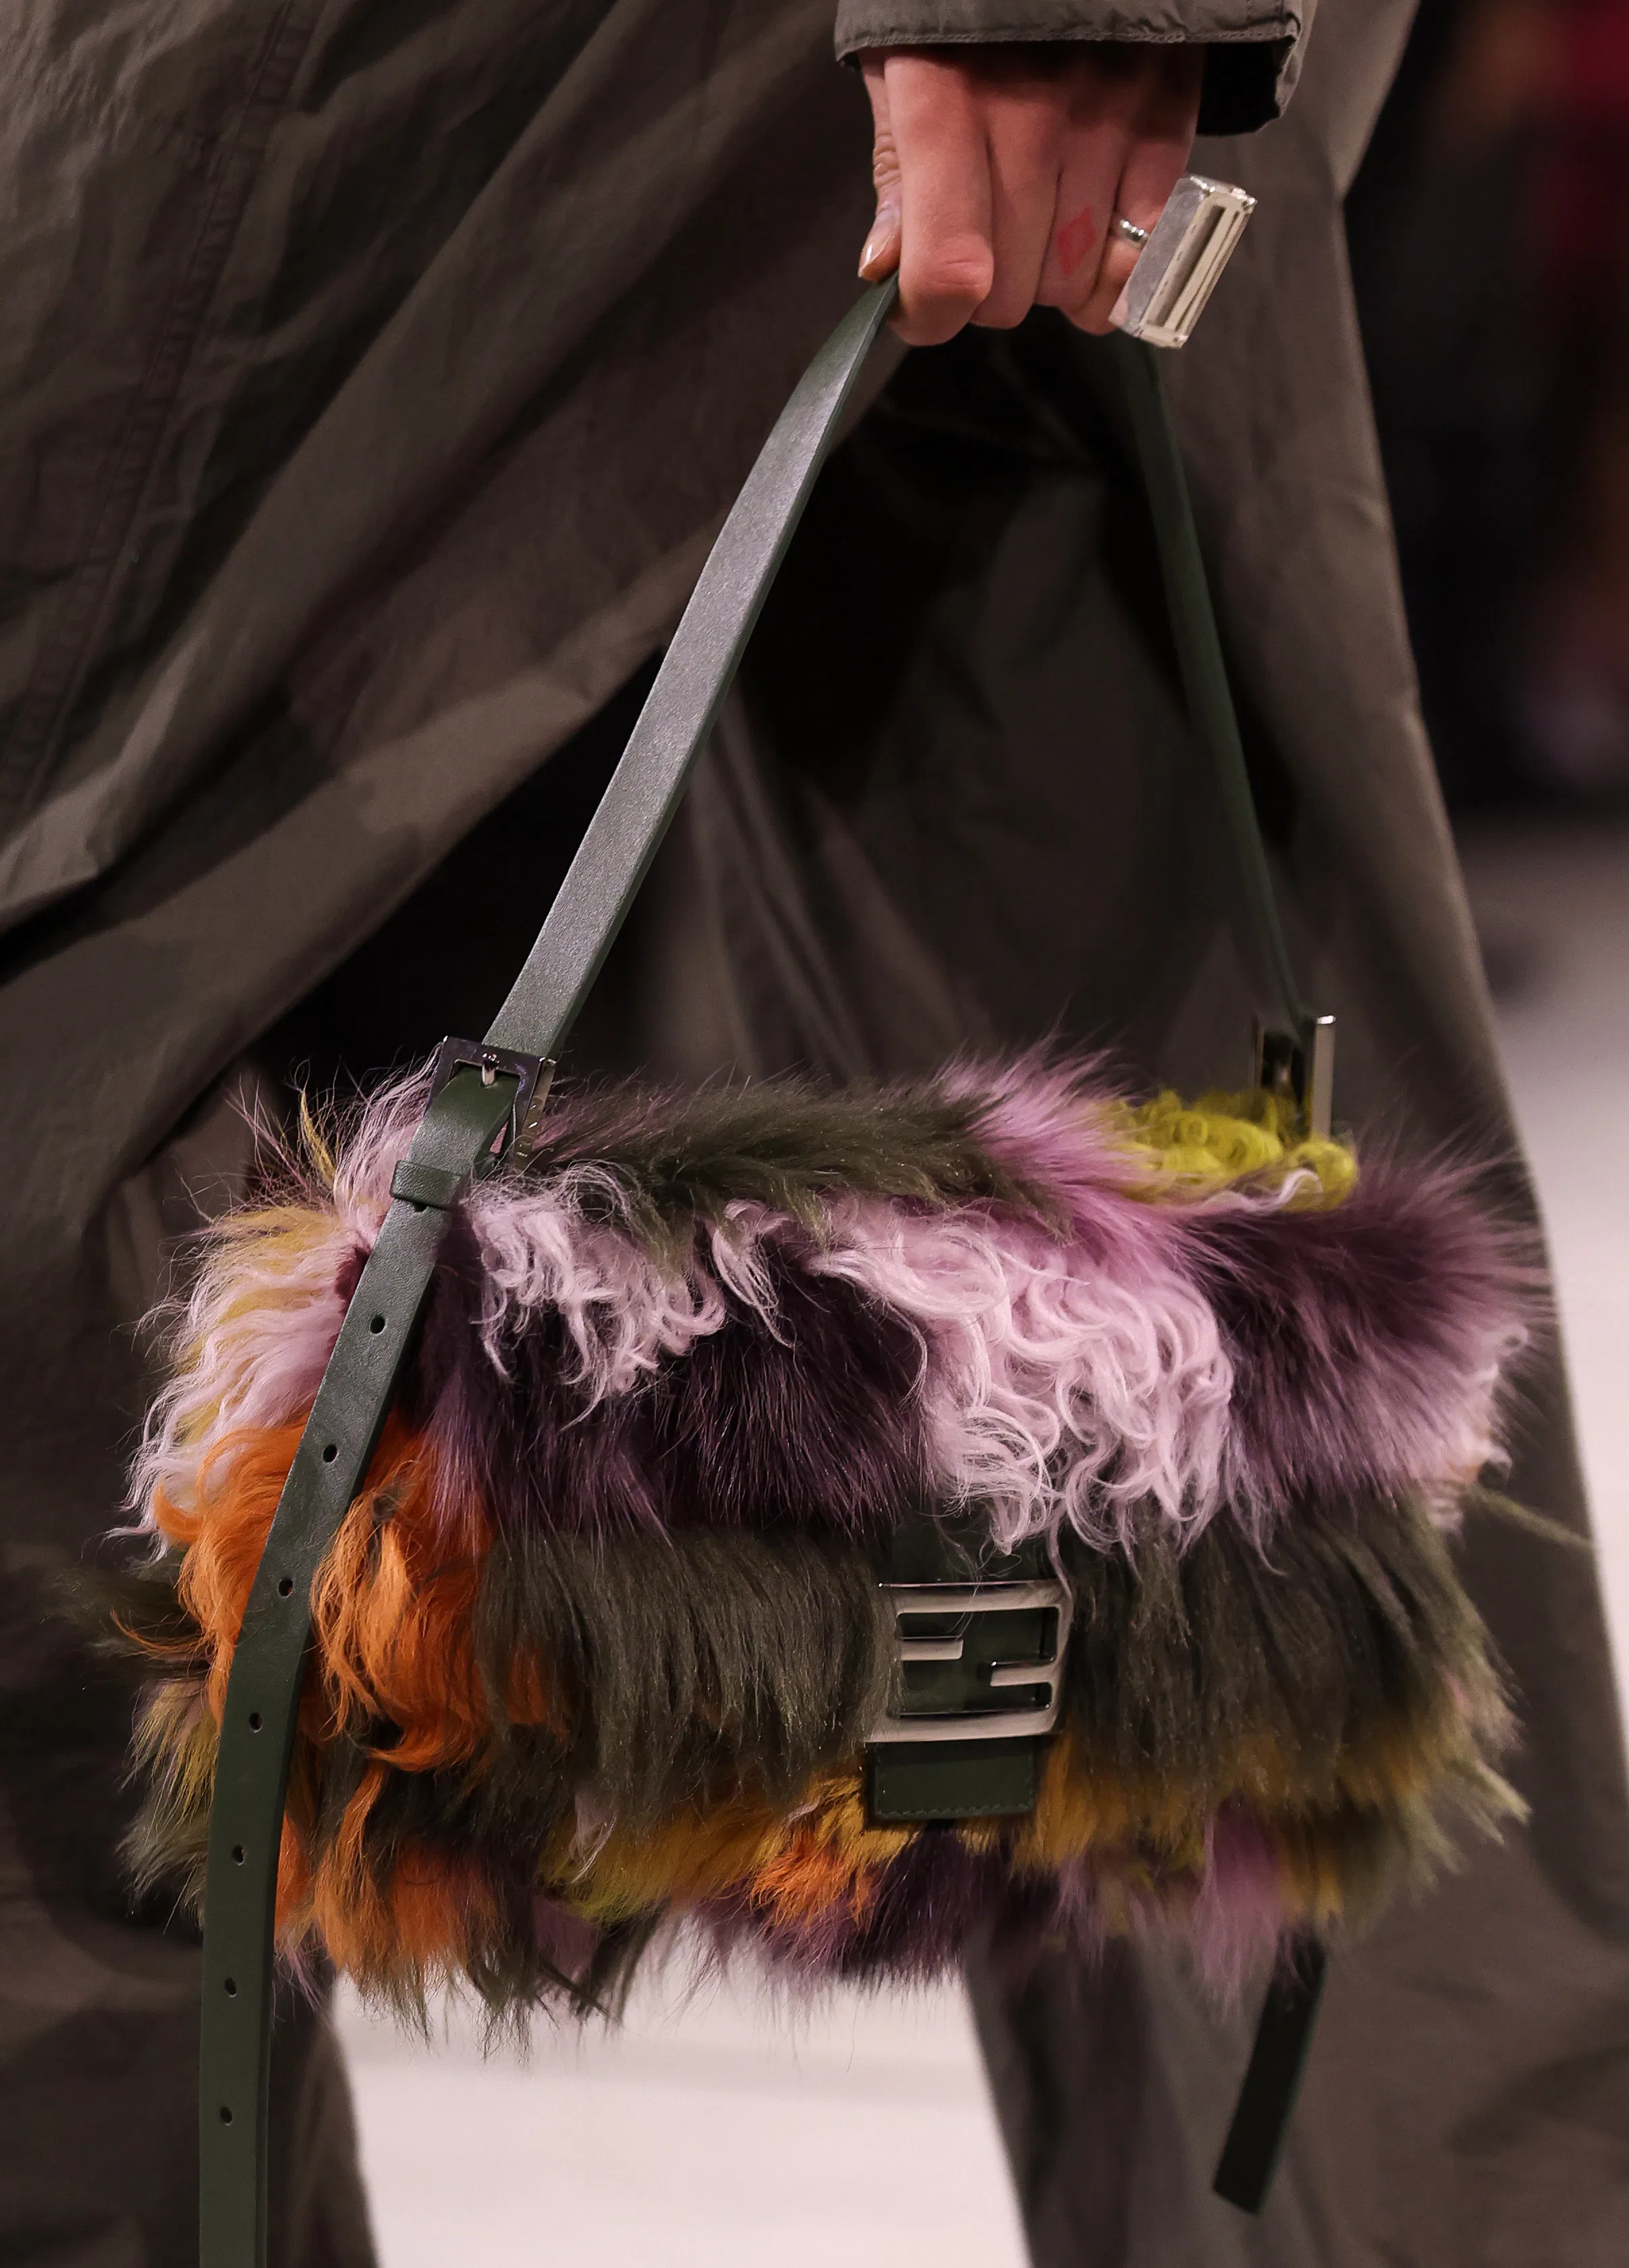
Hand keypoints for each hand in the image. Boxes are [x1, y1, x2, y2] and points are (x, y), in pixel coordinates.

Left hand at [858, 44, 1201, 345]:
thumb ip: (898, 173)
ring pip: (1072, 286)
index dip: (929, 316)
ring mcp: (1105, 120)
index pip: (948, 268)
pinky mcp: (1164, 121)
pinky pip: (1142, 253)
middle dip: (989, 293)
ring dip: (1051, 280)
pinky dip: (1115, 269)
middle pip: (1009, 294)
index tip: (924, 311)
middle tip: (987, 244)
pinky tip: (1094, 236)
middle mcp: (1029, 117)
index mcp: (947, 103)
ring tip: (1041, 225)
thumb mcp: (905, 68)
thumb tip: (884, 271)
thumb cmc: (965, 9)